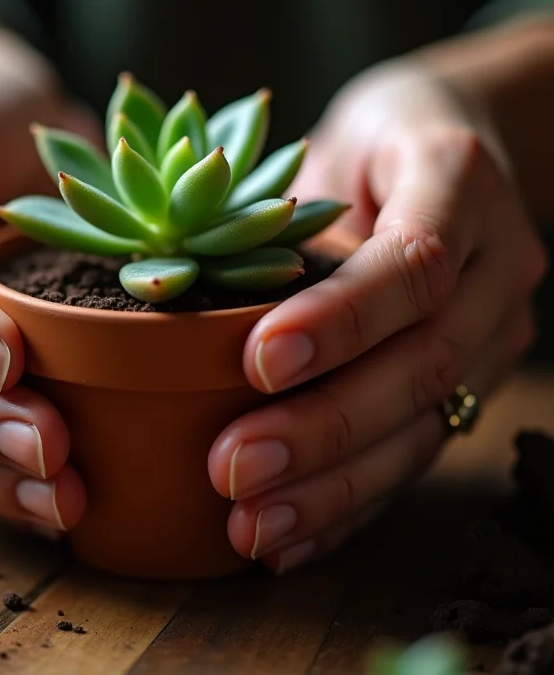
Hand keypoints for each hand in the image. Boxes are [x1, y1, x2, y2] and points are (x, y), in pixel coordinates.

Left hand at [207, 60, 547, 572]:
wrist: (448, 141)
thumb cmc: (368, 140)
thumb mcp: (326, 148)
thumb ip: (279, 221)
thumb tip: (181, 311)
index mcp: (458, 181)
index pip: (413, 263)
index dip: (341, 319)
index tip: (256, 362)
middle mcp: (497, 262)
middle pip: (425, 363)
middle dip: (326, 427)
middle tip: (233, 469)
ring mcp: (495, 329)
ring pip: (427, 424)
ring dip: (336, 486)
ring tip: (253, 525)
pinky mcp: (474, 376)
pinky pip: (420, 448)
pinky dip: (355, 501)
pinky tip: (293, 537)